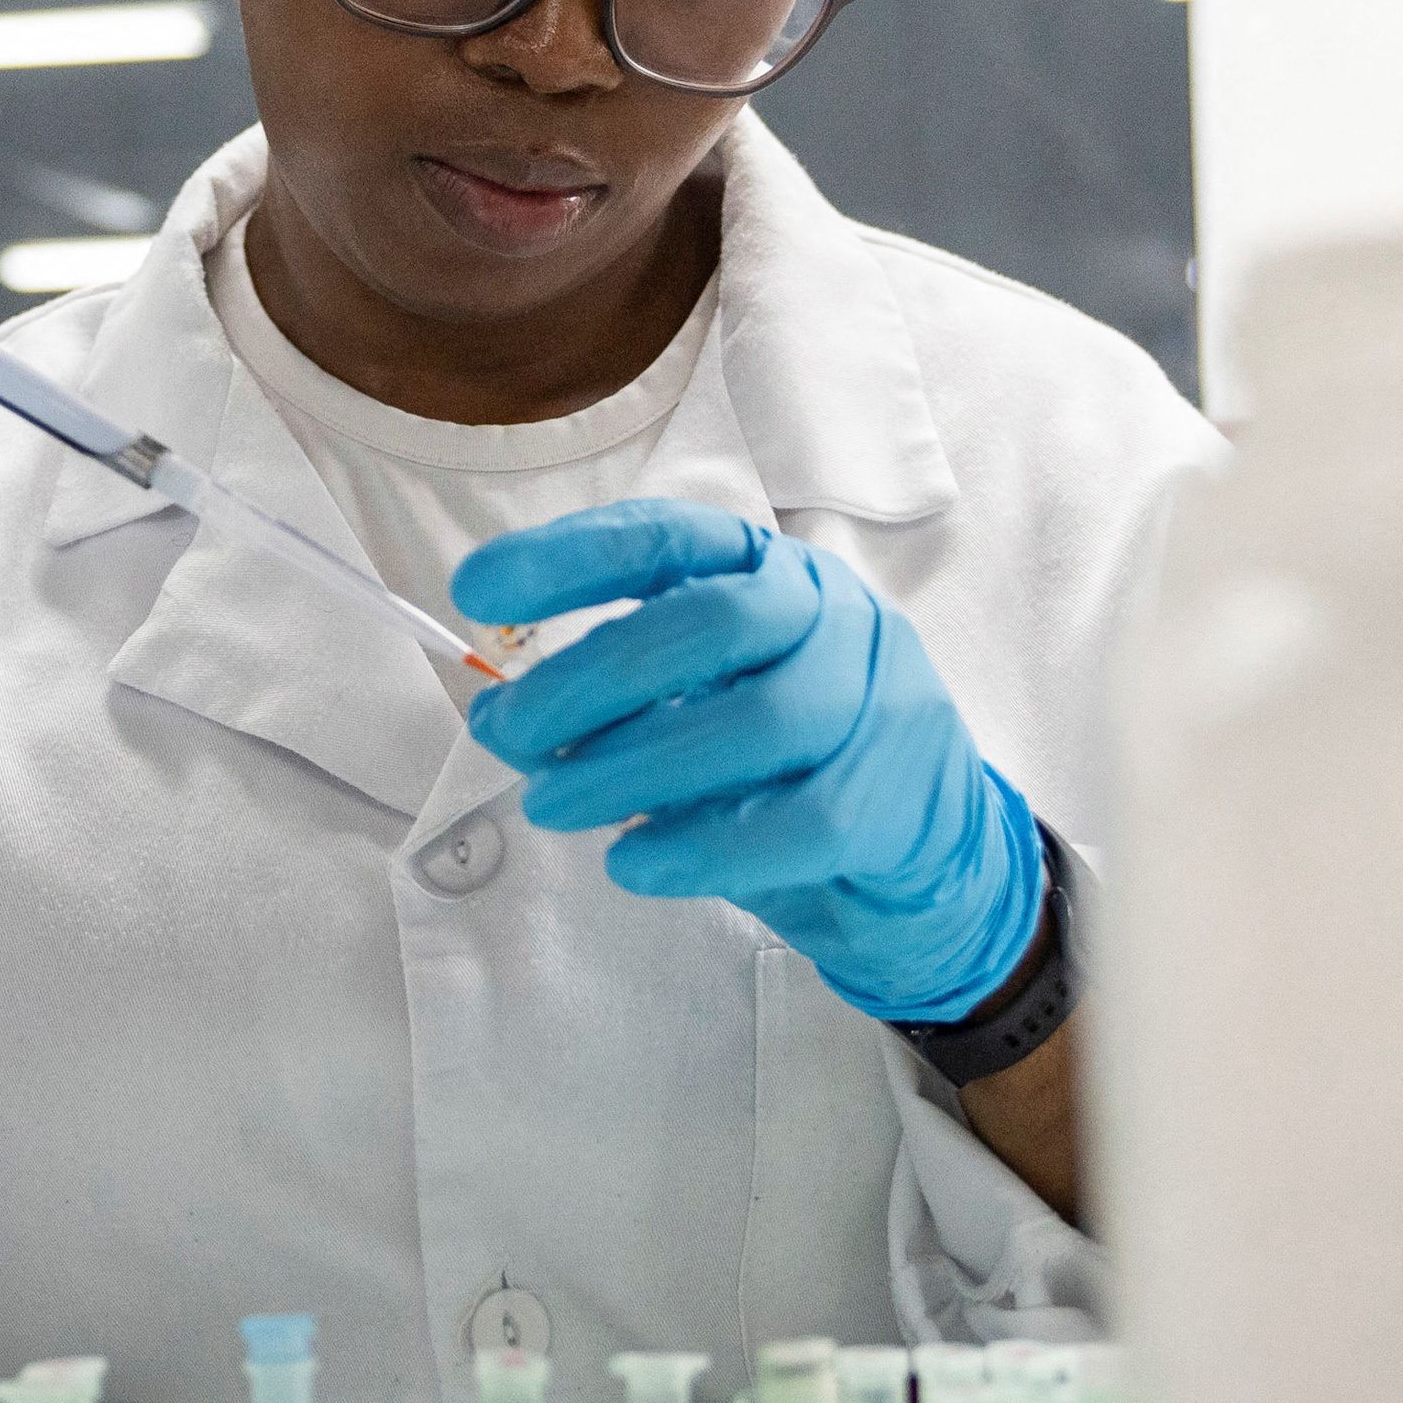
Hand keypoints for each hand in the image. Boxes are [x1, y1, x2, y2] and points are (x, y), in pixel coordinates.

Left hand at [456, 498, 1047, 1028]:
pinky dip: (701, 847)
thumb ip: (615, 697)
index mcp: (768, 571)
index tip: (476, 590)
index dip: (569, 558)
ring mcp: (876, 703)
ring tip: (553, 807)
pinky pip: (796, 823)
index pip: (667, 538)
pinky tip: (635, 865)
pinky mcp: (895, 800)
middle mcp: (830, 616)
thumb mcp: (701, 697)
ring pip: (757, 723)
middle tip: (509, 732)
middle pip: (712, 624)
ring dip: (634, 768)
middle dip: (592, 678)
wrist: (925, 842)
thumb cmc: (786, 757)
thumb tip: (502, 715)